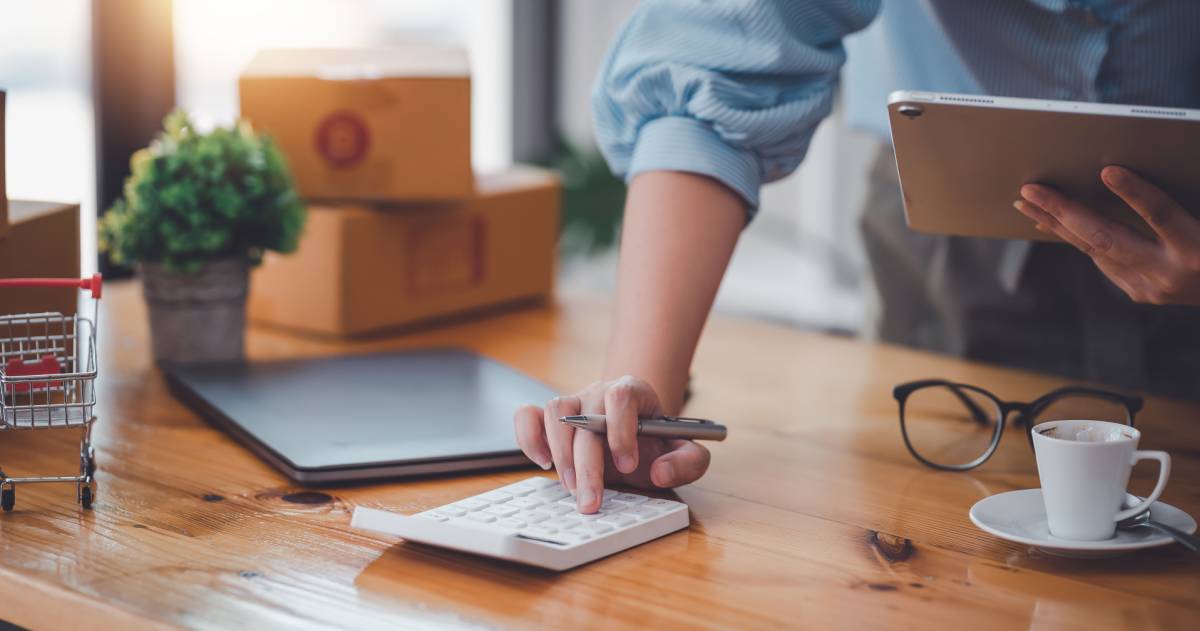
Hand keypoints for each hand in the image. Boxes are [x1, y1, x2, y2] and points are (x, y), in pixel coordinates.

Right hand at [512, 376, 710, 512]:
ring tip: (571, 488)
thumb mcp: (684, 452)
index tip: (628, 465)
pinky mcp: (550, 418)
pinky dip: (529, 438)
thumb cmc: (656, 443)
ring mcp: (572, 403)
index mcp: (634, 392)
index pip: (621, 397)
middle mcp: (599, 393)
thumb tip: (661, 472)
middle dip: (588, 465)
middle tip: (591, 501)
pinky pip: (528, 416)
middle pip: (585, 418)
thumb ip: (688, 461)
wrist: (635, 432)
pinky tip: (542, 462)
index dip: (621, 430)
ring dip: (560, 454)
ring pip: (554, 412)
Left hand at [1015, 166, 1199, 305]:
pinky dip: (1079, 238)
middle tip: (1030, 190)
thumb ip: (1182, 200)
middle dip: (1064, 211)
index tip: (1107, 170)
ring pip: (1095, 251)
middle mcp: (1172, 274)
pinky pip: (1104, 261)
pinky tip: (1054, 222)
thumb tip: (1126, 173)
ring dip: (1058, 224)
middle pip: (1108, 238)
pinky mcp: (1143, 294)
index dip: (1136, 193)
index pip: (1163, 215)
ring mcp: (1154, 288)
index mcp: (1198, 249)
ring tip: (1027, 202)